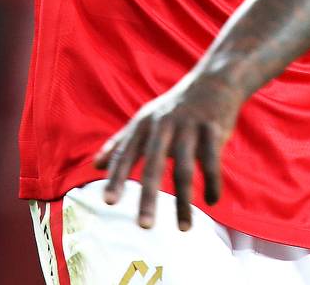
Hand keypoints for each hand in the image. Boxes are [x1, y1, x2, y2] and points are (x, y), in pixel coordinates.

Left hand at [94, 69, 243, 230]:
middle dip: (149, 196)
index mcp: (145, 124)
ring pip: (185, 170)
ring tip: (184, 229)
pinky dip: (213, 184)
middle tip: (144, 226)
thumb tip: (94, 165)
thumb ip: (121, 142)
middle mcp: (165, 125)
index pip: (127, 154)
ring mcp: (190, 126)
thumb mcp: (145, 119)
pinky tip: (212, 201)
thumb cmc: (175, 106)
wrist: (214, 81)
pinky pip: (212, 162)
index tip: (109, 203)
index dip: (118, 177)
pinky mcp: (213, 129)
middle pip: (155, 165)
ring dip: (184, 202)